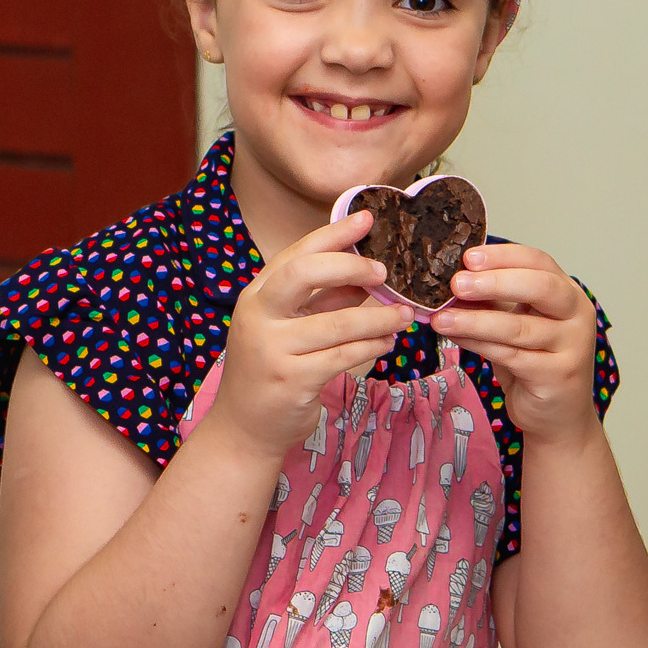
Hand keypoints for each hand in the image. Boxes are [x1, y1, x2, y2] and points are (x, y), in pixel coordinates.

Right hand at [210, 212, 413, 459]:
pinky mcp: (292, 380)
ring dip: (378, 318)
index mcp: (257, 296)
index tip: (366, 219)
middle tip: (385, 272)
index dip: (333, 234)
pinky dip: (371, 347)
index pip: (296, 254)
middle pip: (303, 273)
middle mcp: (258, 317)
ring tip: (403, 315)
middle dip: (350, 265)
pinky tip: (387, 343)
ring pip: (337, 322)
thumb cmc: (271, 371)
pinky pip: (343, 355)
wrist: (244, 429)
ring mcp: (272, 349)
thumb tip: (367, 271)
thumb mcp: (290, 327)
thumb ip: (323, 300)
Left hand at [431, 244, 597, 442]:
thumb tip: (449, 283)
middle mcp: (577, 315)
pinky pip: (512, 356)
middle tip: (457, 283)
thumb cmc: (534, 363)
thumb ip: (492, 302)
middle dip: (495, 281)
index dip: (504, 256)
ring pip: (519, 327)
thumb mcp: (514, 324)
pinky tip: (455, 338)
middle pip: (540, 287)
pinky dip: (479, 345)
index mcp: (567, 293)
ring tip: (441, 317)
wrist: (557, 416)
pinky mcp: (557, 376)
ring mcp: (572, 346)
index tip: (468, 257)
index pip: (539, 262)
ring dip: (475, 320)